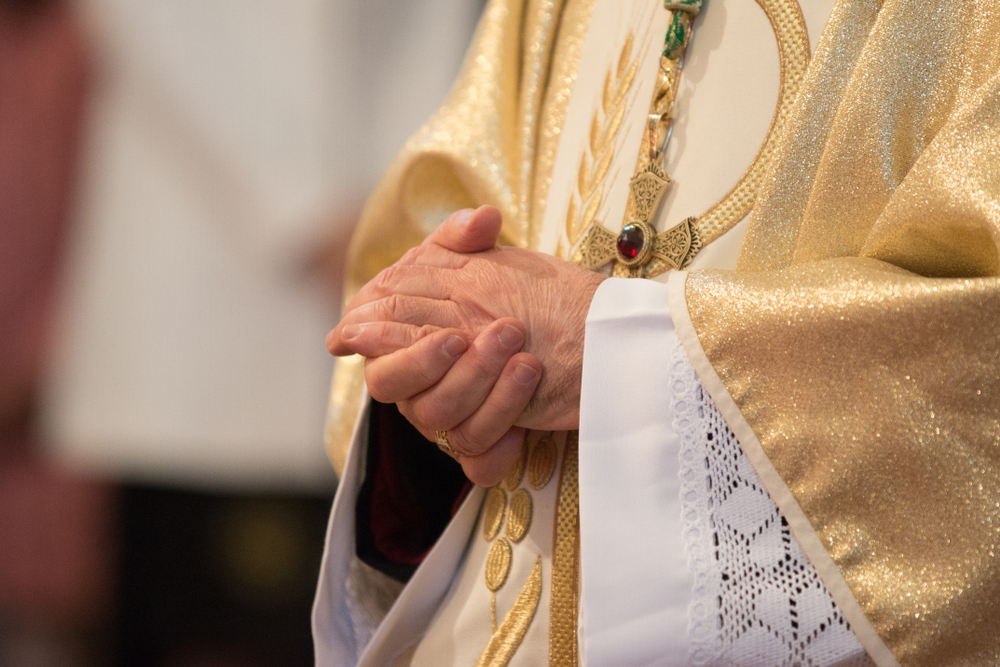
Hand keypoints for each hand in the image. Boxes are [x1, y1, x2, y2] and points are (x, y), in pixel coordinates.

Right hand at [330, 206, 605, 432]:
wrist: (577, 335)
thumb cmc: (518, 293)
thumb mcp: (488, 258)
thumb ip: (465, 235)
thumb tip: (483, 218)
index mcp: (403, 339)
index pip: (375, 351)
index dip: (398, 347)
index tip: (449, 333)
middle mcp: (418, 382)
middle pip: (394, 390)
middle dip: (434, 364)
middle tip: (486, 336)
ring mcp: (449, 416)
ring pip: (442, 425)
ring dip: (485, 393)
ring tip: (529, 361)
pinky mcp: (485, 443)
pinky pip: (477, 465)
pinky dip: (498, 450)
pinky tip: (523, 431)